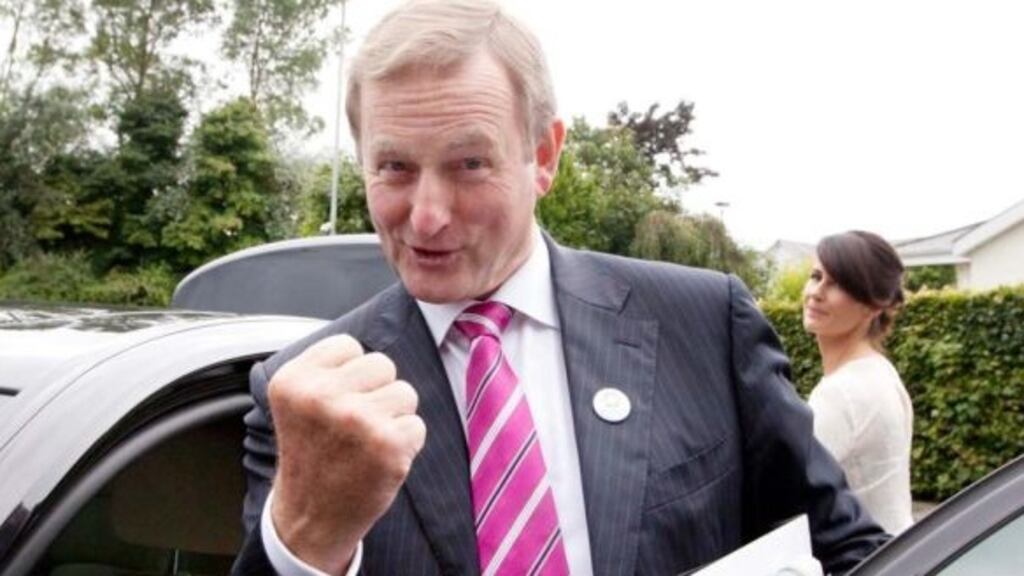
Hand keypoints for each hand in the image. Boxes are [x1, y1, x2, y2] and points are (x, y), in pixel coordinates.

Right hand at [268, 334, 425, 573]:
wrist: (312, 517)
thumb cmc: (312, 456)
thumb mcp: (297, 402)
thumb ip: (326, 368)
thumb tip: (369, 345)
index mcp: (294, 381)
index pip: (349, 346)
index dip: (351, 374)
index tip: (336, 401)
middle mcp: (321, 397)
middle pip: (382, 364)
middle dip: (376, 391)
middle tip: (354, 425)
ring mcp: (356, 420)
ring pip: (405, 392)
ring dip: (394, 416)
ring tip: (367, 442)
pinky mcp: (388, 444)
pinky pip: (417, 424)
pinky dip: (406, 442)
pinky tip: (379, 459)